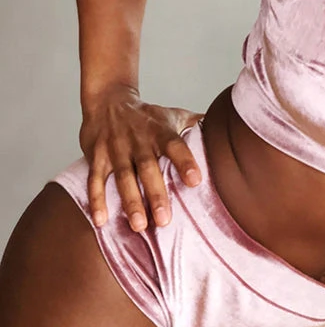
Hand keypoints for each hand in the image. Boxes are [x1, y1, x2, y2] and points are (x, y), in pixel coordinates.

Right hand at [80, 85, 202, 231]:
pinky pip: (95, 180)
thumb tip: (228, 126)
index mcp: (160, 131)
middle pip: (148, 167)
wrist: (108, 99)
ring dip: (130, 201)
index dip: (185, 162)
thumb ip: (196, 125)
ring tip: (139, 226)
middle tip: (165, 220)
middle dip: (156, 193)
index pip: (175, 145)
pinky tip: (101, 221)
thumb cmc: (147, 115)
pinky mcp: (96, 156)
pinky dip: (96, 200)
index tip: (196, 181)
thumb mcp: (172, 115)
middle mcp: (139, 140)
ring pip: (123, 177)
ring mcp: (116, 149)